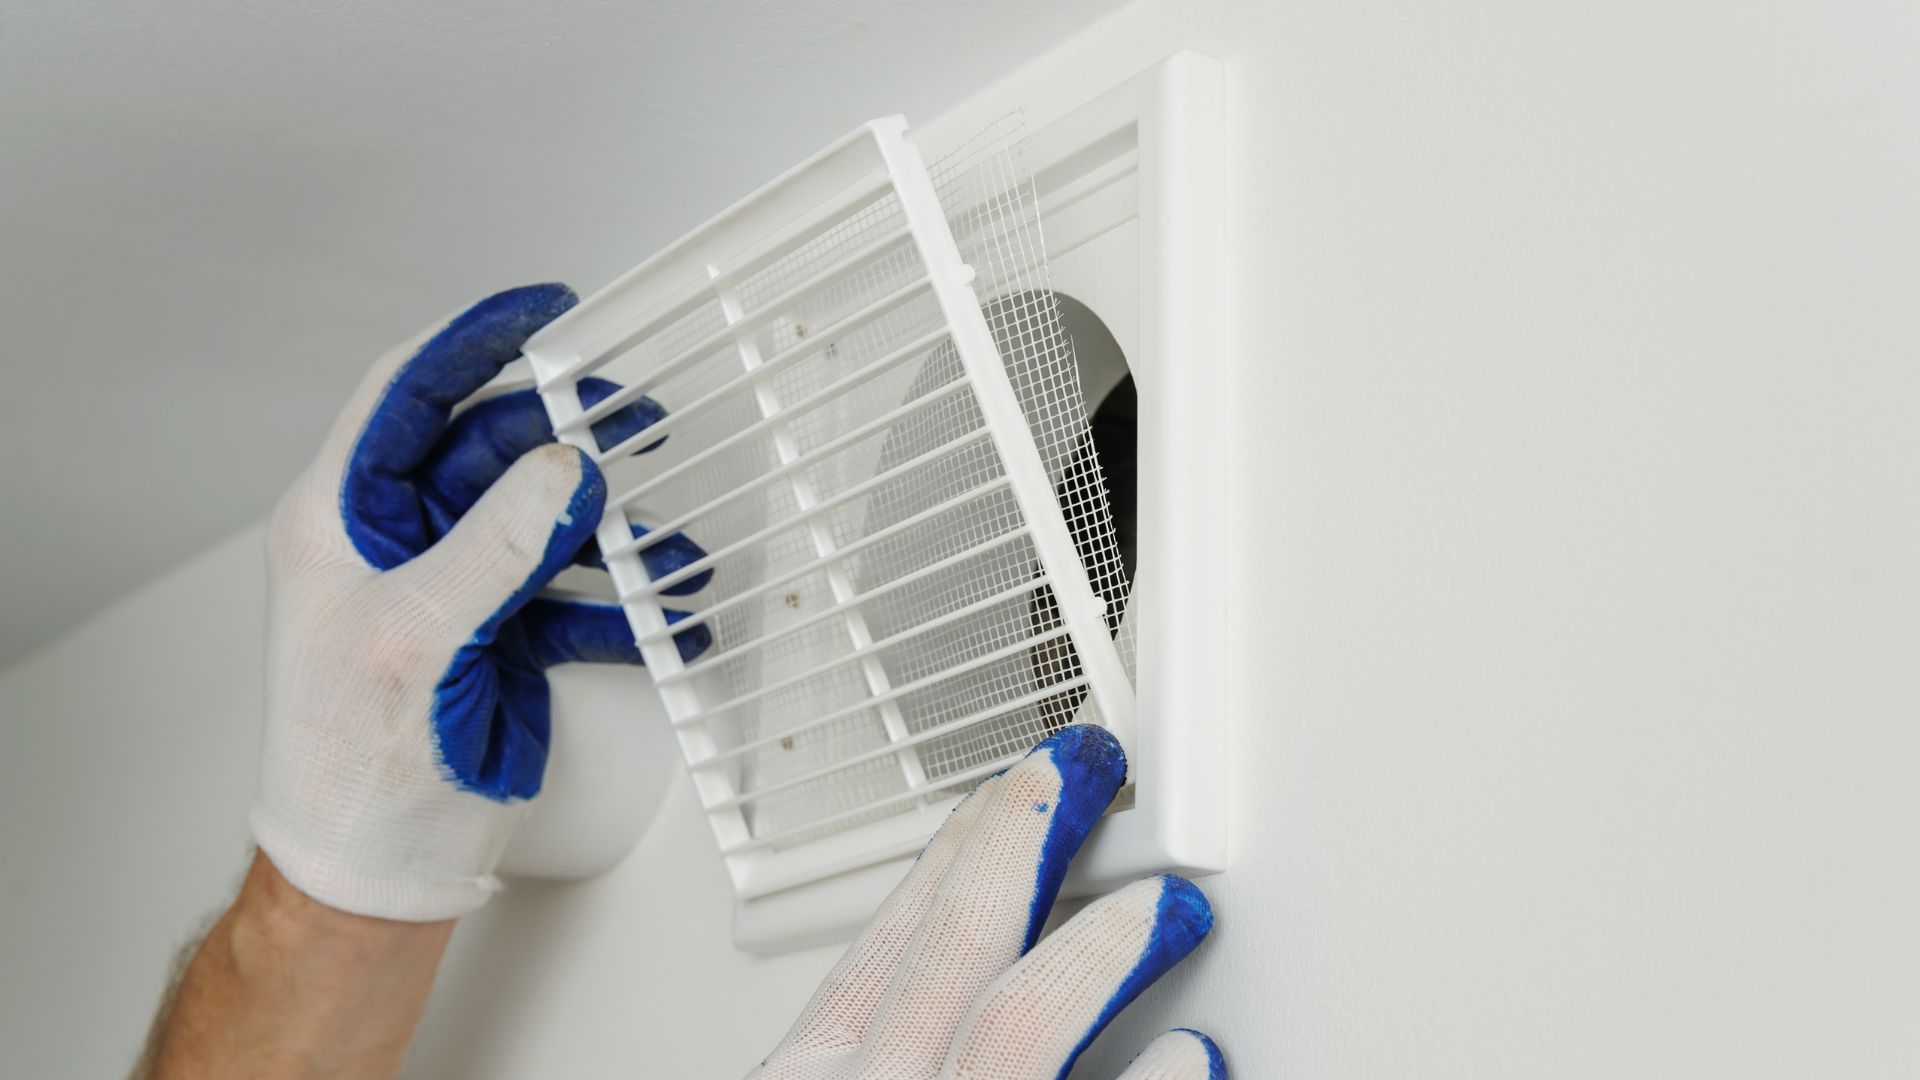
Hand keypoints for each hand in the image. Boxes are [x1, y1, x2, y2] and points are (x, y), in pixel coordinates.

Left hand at [249, 284, 708, 920]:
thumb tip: (562, 468)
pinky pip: (572, 595)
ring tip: (671, 529)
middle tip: (636, 413)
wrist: (377, 870)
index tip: (544, 312)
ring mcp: (453, 587)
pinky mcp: (499, 635)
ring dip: (611, 526)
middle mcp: (396, 542)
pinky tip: (670, 608)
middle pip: (492, 450)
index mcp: (342, 519)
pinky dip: (623, 603)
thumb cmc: (348, 766)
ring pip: (542, 520)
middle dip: (568, 433)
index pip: (407, 396)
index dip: (472, 342)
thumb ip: (493, 545)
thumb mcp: (415, 639)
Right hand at [751, 726, 1224, 1079]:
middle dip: (1035, 836)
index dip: (970, 839)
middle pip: (960, 938)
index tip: (1023, 781)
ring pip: (1021, 1020)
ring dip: (1105, 946)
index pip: (896, 928)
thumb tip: (952, 992)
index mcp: (808, 1077)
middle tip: (1095, 776)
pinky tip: (1195, 1052)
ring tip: (1170, 907)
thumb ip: (879, 1040)